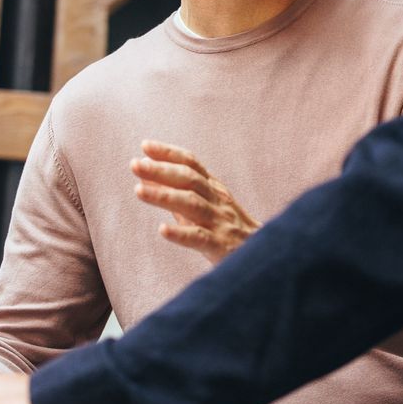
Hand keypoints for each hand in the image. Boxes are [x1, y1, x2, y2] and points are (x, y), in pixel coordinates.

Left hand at [132, 140, 259, 263]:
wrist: (266, 257)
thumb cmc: (230, 232)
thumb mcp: (207, 208)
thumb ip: (180, 194)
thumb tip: (148, 177)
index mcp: (215, 190)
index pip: (192, 165)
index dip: (169, 154)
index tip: (145, 146)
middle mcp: (218, 202)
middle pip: (190, 180)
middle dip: (162, 170)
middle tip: (135, 165)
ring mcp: (220, 223)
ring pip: (192, 205)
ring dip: (165, 196)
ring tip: (138, 191)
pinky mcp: (222, 247)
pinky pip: (200, 238)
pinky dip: (181, 233)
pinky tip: (163, 230)